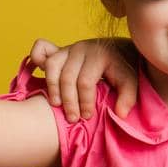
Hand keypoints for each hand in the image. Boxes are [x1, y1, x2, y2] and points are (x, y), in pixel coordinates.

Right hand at [24, 36, 140, 121]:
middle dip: (69, 100)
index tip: (88, 116)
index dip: (85, 101)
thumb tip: (120, 113)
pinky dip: (37, 61)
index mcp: (99, 55)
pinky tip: (40, 78)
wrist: (119, 49)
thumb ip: (128, 97)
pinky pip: (42, 50)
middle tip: (73, 118)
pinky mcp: (60, 51)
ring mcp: (69, 48)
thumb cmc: (123, 68)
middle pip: (67, 76)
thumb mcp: (131, 81)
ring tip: (56, 105)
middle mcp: (82, 49)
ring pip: (53, 66)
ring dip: (52, 87)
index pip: (86, 81)